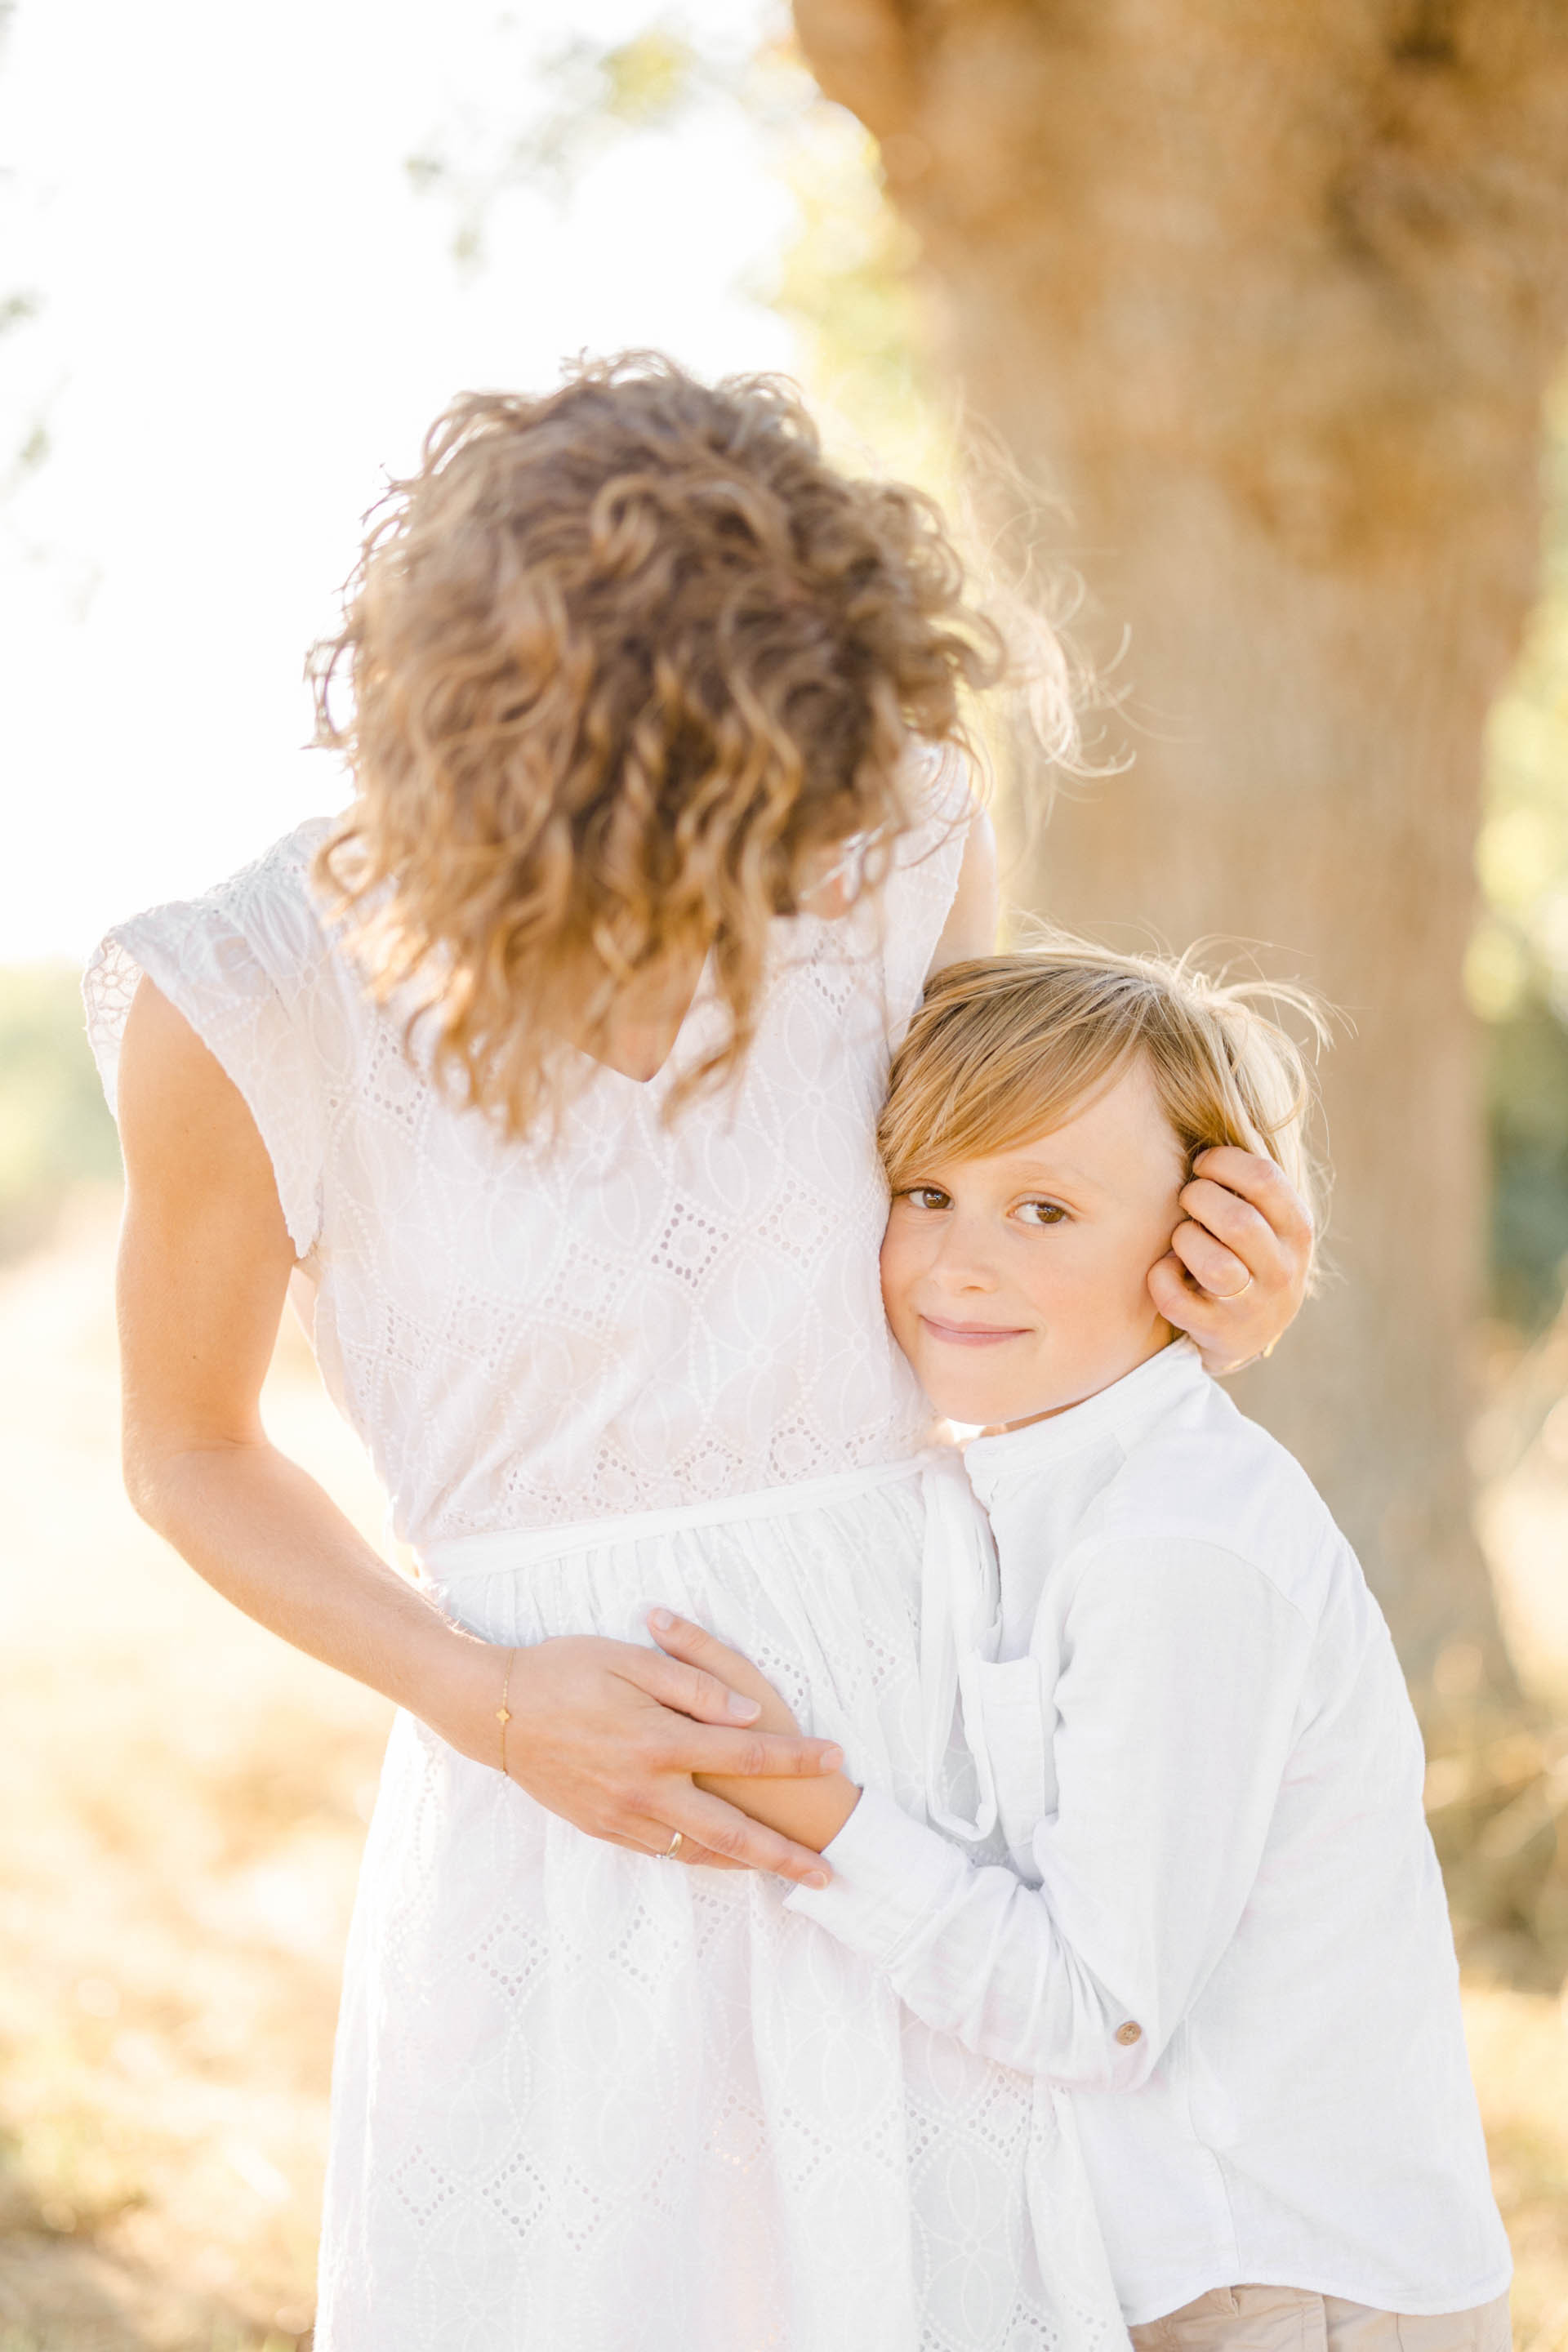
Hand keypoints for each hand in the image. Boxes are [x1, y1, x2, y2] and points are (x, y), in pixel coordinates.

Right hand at [498, 1634, 842, 1884]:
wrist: (494, 1713)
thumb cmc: (563, 1672)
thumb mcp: (628, 1661)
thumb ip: (693, 1686)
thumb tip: (747, 1716)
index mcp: (658, 1741)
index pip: (746, 1754)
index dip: (795, 1759)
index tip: (835, 1760)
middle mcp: (646, 1789)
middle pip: (732, 1832)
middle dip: (784, 1855)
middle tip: (828, 1873)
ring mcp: (622, 1816)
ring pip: (697, 1852)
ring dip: (745, 1865)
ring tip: (783, 1873)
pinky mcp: (602, 1829)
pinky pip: (661, 1854)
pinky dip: (698, 1859)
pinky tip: (719, 1859)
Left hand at [1148, 1145, 1313, 1375]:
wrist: (1248, 1332)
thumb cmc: (1248, 1254)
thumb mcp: (1269, 1221)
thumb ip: (1252, 1185)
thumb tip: (1207, 1120)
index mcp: (1298, 1230)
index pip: (1265, 1178)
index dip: (1223, 1161)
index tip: (1204, 1165)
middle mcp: (1283, 1270)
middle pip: (1236, 1220)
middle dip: (1198, 1199)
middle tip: (1188, 1199)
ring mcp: (1252, 1307)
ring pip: (1213, 1265)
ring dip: (1185, 1241)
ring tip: (1184, 1239)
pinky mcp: (1218, 1334)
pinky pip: (1176, 1298)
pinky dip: (1161, 1278)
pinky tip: (1169, 1270)